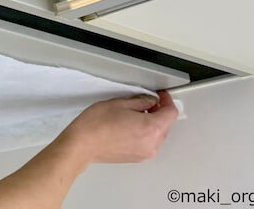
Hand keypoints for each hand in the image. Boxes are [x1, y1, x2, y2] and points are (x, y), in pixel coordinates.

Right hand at [60, 90, 177, 164]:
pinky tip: (130, 125)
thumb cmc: (96, 125)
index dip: (167, 100)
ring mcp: (144, 153)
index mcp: (150, 128)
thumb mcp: (120, 103)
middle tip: (147, 102)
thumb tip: (150, 101)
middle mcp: (151, 143)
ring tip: (134, 114)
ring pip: (157, 135)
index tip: (161, 96)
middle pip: (166, 125)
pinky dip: (145, 133)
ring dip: (152, 123)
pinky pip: (148, 143)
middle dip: (159, 112)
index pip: (171, 113)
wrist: (82, 145)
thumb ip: (141, 101)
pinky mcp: (136, 158)